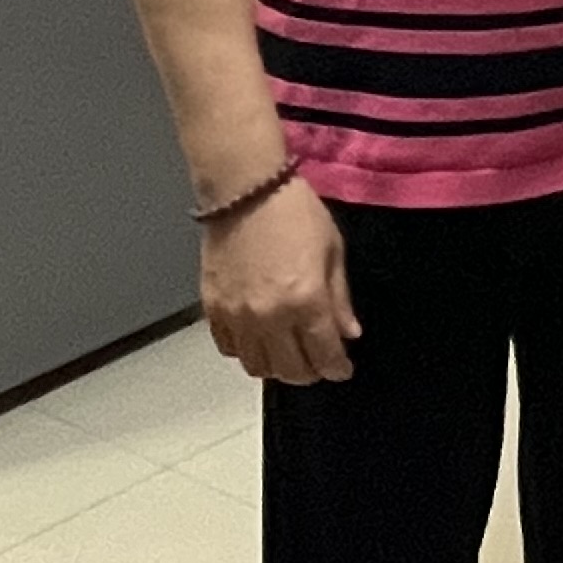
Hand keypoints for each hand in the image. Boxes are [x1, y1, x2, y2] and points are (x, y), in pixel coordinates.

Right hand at [201, 177, 359, 383]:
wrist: (245, 190)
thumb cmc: (294, 212)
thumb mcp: (332, 251)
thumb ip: (340, 298)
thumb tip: (349, 332)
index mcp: (306, 301)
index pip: (324, 355)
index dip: (337, 368)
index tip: (342, 369)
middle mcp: (270, 317)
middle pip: (290, 370)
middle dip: (310, 372)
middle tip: (318, 363)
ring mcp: (237, 315)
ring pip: (257, 366)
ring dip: (277, 367)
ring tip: (288, 354)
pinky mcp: (213, 308)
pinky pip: (229, 348)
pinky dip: (246, 351)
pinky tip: (258, 339)